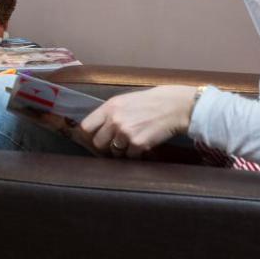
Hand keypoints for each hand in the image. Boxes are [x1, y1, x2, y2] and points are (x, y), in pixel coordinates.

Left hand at [78, 85, 198, 157]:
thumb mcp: (123, 101)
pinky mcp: (138, 144)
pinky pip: (130, 156)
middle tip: (114, 143)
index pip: (86, 127)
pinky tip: (142, 145)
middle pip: (98, 143)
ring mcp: (126, 133)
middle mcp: (114, 120)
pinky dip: (135, 154)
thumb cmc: (148, 102)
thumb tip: (96, 128)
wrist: (173, 106)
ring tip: (131, 142)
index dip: (88, 135)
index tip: (93, 138)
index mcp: (109, 107)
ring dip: (121, 150)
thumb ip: (109, 113)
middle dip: (105, 145)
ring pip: (114, 152)